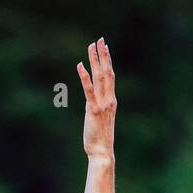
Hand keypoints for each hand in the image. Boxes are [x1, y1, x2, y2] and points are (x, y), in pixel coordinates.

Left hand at [77, 39, 115, 159]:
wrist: (102, 152)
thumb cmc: (100, 139)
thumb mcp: (101, 120)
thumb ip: (99, 108)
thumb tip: (93, 104)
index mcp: (111, 101)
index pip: (110, 77)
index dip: (108, 61)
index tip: (105, 48)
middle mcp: (109, 100)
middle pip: (107, 72)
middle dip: (103, 55)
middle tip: (100, 40)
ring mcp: (102, 104)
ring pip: (99, 77)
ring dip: (95, 60)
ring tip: (91, 46)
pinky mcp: (93, 109)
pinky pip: (88, 90)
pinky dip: (84, 77)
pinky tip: (80, 65)